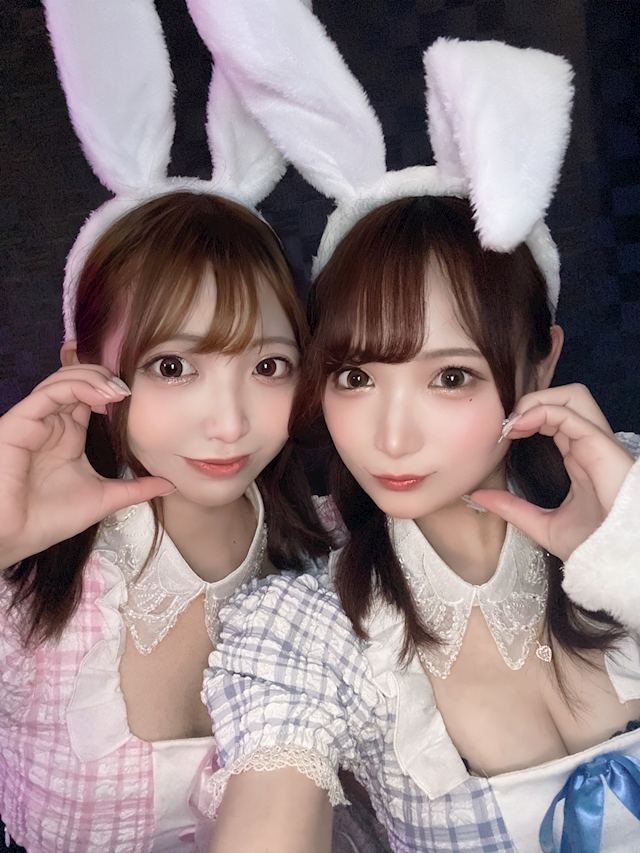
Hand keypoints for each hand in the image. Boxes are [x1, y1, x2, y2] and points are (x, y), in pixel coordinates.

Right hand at [0, 365, 173, 569]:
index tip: (137, 397)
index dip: (112, 389)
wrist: (13, 537)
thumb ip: (136, 489)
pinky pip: (48, 393)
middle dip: (105, 377)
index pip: (89, 396)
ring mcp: (36, 420)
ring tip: (118, 392)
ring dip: (94, 379)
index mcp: (68, 434)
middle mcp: (51, 422)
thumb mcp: (104, 498)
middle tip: (130, 390)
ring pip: (63, 380)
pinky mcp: (20, 422)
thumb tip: (171, 484)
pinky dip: (76, 387)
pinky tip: (101, 396)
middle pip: (77, 380)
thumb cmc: (49, 519)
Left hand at [471, 384, 633, 560]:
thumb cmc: (592, 545)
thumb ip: (512, 508)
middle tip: (506, 425)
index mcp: (579, 459)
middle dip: (532, 401)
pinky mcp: (601, 446)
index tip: (501, 436)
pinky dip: (542, 411)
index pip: (555, 420)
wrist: (616, 560)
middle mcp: (589, 446)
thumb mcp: (542, 524)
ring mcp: (597, 443)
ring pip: (572, 396)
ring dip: (538, 400)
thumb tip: (478, 496)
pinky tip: (521, 426)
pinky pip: (571, 413)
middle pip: (566, 399)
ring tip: (514, 422)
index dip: (526, 418)